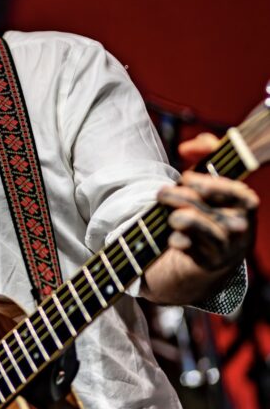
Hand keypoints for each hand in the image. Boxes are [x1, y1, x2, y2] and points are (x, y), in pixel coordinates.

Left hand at [156, 132, 258, 273]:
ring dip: (175, 216)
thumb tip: (187, 147)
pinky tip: (174, 236)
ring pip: (193, 225)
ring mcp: (225, 246)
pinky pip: (185, 246)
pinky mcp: (208, 261)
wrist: (218, 253)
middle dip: (177, 196)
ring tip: (169, 214)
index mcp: (247, 203)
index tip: (186, 178)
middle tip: (162, 193)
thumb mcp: (217, 178)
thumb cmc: (215, 206)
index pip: (234, 191)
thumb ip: (208, 151)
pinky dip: (175, 239)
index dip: (208, 184)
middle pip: (205, 206)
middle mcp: (240, 225)